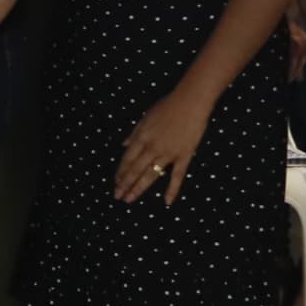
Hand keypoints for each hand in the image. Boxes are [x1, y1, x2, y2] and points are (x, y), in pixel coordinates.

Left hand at [114, 86, 212, 204]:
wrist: (190, 103)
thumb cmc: (167, 107)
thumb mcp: (145, 118)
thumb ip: (134, 133)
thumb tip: (123, 145)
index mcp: (141, 137)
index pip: (127, 159)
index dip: (120, 172)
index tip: (115, 183)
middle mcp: (151, 147)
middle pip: (135, 170)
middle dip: (125, 184)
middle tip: (118, 196)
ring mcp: (168, 153)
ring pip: (150, 175)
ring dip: (139, 188)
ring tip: (130, 199)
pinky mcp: (184, 156)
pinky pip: (177, 176)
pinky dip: (172, 189)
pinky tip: (167, 202)